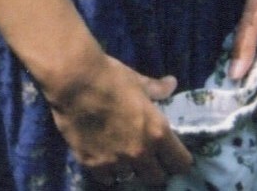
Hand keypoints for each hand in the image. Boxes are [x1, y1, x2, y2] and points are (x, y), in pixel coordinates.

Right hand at [46, 51, 194, 186]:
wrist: (75, 80)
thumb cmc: (111, 77)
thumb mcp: (137, 81)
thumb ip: (156, 89)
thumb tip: (172, 84)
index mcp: (156, 132)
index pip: (180, 163)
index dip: (178, 160)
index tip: (172, 155)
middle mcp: (140, 153)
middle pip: (157, 178)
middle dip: (155, 168)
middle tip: (148, 157)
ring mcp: (116, 162)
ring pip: (132, 179)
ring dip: (131, 170)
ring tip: (125, 157)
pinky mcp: (93, 165)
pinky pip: (107, 179)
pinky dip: (108, 172)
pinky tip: (105, 159)